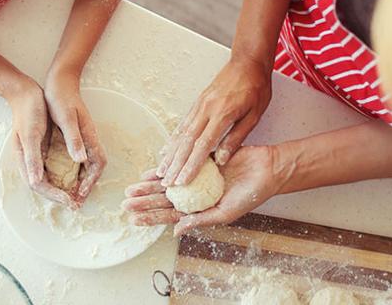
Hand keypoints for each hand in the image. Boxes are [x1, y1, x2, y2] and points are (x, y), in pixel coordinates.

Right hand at [8, 75, 76, 207]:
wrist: (26, 93)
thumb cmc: (28, 112)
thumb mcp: (31, 134)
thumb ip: (33, 158)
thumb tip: (35, 182)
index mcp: (24, 159)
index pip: (39, 185)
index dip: (55, 195)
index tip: (70, 200)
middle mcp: (30, 161)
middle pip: (44, 186)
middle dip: (60, 196)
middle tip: (77, 204)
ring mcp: (36, 155)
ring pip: (49, 179)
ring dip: (62, 189)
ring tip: (77, 196)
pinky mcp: (43, 149)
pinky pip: (53, 168)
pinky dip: (63, 176)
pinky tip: (74, 178)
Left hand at [44, 67, 106, 204]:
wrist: (60, 80)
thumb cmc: (61, 98)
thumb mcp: (65, 118)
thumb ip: (74, 138)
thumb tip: (81, 159)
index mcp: (89, 135)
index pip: (98, 164)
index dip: (91, 181)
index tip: (81, 195)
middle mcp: (89, 138)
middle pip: (95, 167)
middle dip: (87, 185)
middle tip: (76, 201)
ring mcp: (84, 137)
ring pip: (88, 163)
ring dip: (82, 180)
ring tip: (72, 194)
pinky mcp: (77, 135)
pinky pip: (81, 157)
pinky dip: (76, 170)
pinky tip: (66, 175)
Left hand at [123, 146, 283, 235]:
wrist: (266, 169)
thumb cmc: (251, 194)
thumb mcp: (225, 212)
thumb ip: (200, 220)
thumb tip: (175, 230)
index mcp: (200, 209)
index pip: (170, 215)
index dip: (151, 217)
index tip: (133, 219)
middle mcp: (195, 195)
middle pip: (164, 199)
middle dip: (144, 200)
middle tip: (125, 201)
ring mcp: (196, 178)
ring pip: (168, 182)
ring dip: (150, 185)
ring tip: (132, 187)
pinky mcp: (200, 161)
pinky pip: (179, 164)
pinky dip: (166, 167)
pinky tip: (152, 170)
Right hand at [157, 56, 271, 186]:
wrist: (247, 62)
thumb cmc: (255, 88)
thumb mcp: (254, 115)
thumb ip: (237, 137)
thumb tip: (222, 160)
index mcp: (222, 114)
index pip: (203, 145)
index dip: (191, 165)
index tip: (182, 180)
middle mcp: (206, 109)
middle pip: (186, 142)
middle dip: (175, 164)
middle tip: (166, 181)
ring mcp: (199, 105)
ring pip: (180, 133)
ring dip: (170, 154)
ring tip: (161, 170)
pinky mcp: (198, 103)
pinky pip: (183, 124)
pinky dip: (173, 139)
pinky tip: (168, 150)